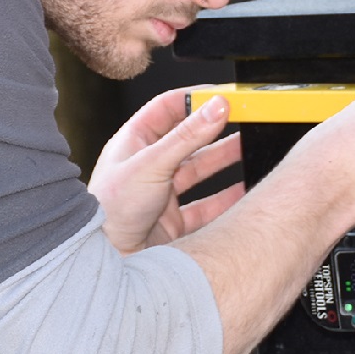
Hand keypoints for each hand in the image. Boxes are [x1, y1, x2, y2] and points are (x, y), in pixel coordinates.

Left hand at [88, 88, 244, 252]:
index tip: (224, 94)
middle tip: (243, 118)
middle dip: (216, 128)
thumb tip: (216, 107)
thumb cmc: (110, 209)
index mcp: (135, 142)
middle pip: (189, 138)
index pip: (168, 108)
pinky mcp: (174, 221)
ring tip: (250, 147)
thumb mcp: (151, 164)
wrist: (104, 259)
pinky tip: (243, 191)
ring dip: (225, 159)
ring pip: (200, 170)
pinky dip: (227, 198)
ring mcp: (162, 193)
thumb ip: (187, 136)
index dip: (196, 98)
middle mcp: (149, 164)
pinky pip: (207, 205)